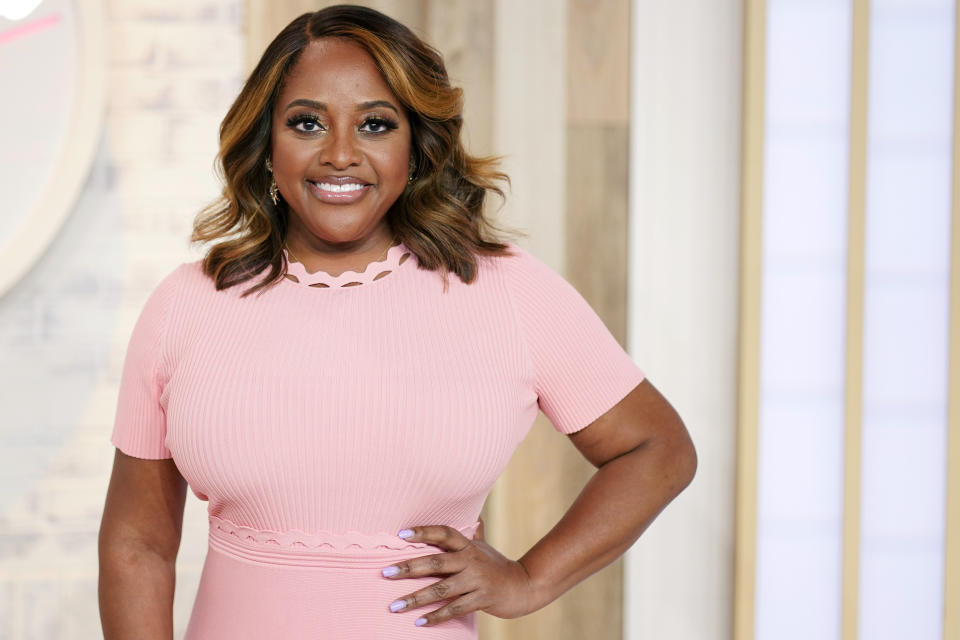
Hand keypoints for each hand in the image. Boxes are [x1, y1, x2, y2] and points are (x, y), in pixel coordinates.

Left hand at [380, 517, 536, 626]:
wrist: (523, 586)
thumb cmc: (496, 565)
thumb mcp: (483, 546)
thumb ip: (473, 532)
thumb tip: (470, 513)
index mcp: (468, 545)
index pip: (444, 533)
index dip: (424, 532)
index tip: (401, 534)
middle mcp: (471, 560)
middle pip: (436, 561)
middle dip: (409, 567)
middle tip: (385, 572)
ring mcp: (477, 580)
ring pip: (441, 589)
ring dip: (416, 598)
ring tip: (394, 605)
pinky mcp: (481, 599)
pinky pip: (454, 609)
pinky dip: (435, 616)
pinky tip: (418, 622)